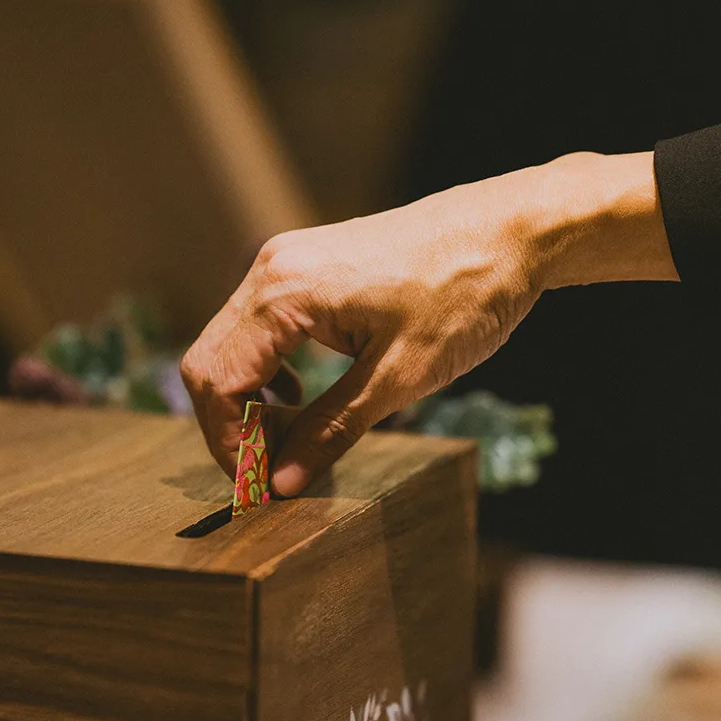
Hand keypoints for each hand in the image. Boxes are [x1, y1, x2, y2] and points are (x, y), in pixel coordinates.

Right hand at [181, 151, 676, 494]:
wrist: (511, 230)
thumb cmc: (464, 294)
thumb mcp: (400, 377)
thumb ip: (330, 430)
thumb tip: (280, 482)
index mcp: (286, 293)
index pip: (218, 382)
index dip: (229, 445)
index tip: (258, 490)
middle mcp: (272, 270)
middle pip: (209, 365)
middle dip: (231, 428)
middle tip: (269, 476)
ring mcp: (286, 263)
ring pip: (230, 347)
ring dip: (247, 402)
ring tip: (288, 445)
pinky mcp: (305, 266)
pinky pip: (257, 328)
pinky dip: (264, 373)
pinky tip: (300, 399)